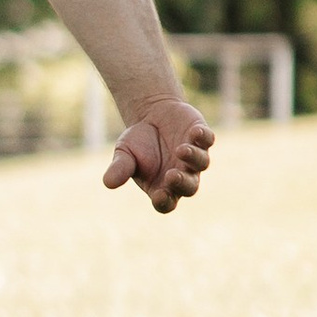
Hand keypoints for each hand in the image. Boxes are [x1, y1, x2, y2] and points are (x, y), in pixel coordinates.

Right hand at [102, 100, 213, 215]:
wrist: (152, 115)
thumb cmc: (137, 141)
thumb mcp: (124, 153)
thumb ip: (119, 168)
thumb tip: (108, 183)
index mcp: (162, 187)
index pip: (167, 202)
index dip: (164, 201)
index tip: (158, 196)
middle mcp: (182, 175)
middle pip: (189, 187)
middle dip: (182, 183)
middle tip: (172, 175)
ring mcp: (194, 157)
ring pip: (201, 163)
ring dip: (193, 158)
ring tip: (181, 150)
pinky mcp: (202, 137)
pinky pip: (207, 140)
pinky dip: (203, 137)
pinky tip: (195, 132)